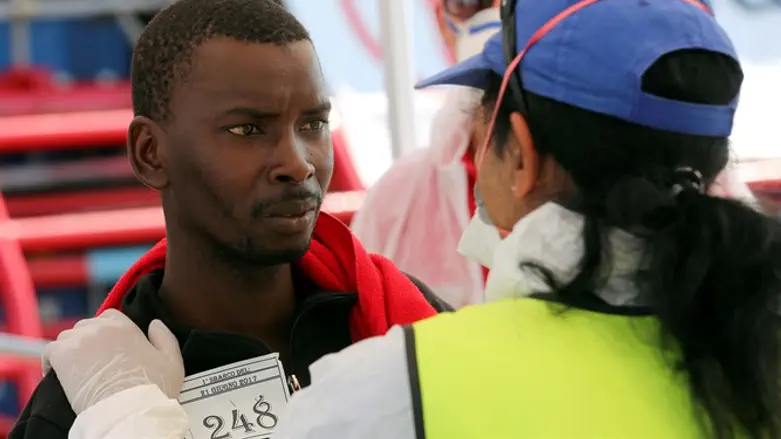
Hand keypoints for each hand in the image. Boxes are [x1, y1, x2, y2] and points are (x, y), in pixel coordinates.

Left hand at [44, 309, 184, 414]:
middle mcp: (99, 328)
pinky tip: (59, 373)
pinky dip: (52, 361)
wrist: (129, 409)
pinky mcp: (62, 357)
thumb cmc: (152, 388)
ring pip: (67, 338)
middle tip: (94, 362)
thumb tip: (155, 323)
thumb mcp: (172, 360)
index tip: (110, 347)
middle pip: (86, 326)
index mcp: (124, 325)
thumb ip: (165, 337)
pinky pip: (49, 351)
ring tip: (78, 369)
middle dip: (89, 341)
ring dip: (71, 350)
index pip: (109, 316)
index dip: (109, 332)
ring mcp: (79, 341)